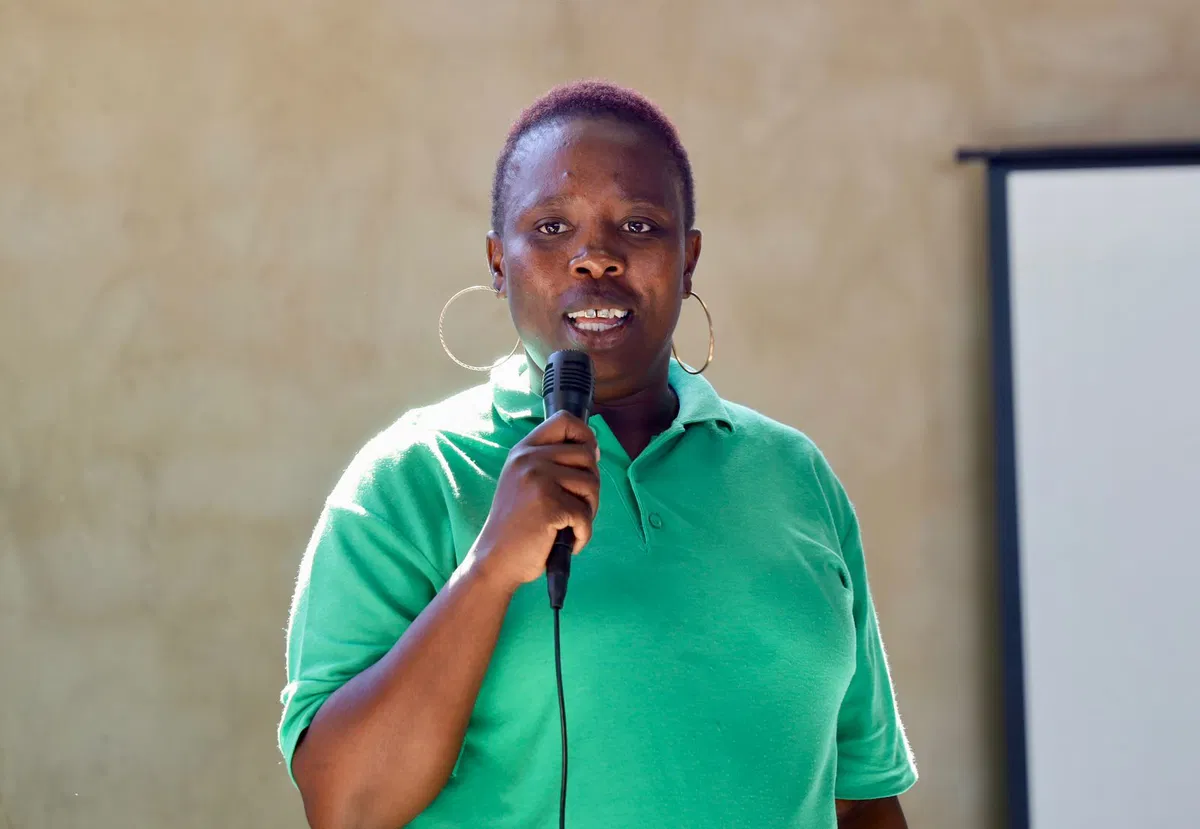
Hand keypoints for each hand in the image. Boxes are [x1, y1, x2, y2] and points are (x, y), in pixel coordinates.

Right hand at [473, 411, 599, 592]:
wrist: (495, 560)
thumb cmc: (517, 526)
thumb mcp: (525, 482)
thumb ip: (551, 463)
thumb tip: (593, 451)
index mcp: (523, 450)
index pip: (564, 420)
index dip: (585, 436)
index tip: (589, 458)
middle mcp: (529, 459)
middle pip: (587, 455)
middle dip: (591, 485)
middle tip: (578, 507)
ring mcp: (538, 480)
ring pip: (591, 484)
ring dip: (589, 510)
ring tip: (571, 525)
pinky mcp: (548, 505)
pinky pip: (585, 515)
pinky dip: (583, 534)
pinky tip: (567, 542)